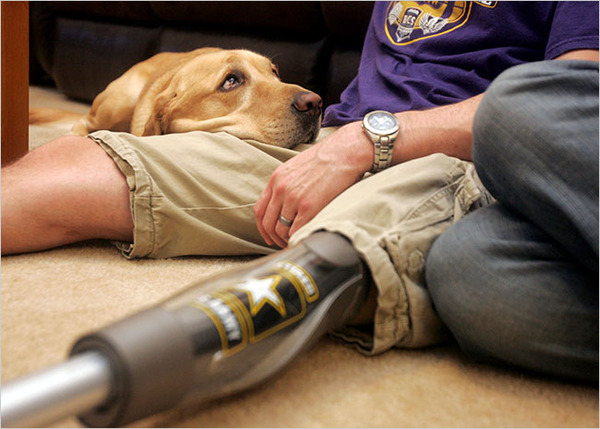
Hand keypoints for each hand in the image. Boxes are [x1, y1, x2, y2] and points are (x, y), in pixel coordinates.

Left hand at [254, 122, 372, 247]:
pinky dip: (297, 238)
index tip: (268, 236)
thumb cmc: (327, 159)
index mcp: (276, 179)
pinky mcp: (309, 206)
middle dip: (273, 238)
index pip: (260, 209)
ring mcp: (293, 198)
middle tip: (282, 244)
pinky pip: (295, 230)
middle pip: (268, 223)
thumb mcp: (297, 167)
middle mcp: (281, 189)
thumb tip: (285, 204)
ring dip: (286, 240)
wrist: (344, 152)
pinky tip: (303, 239)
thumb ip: (287, 184)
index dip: (262, 227)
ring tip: (295, 242)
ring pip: (280, 229)